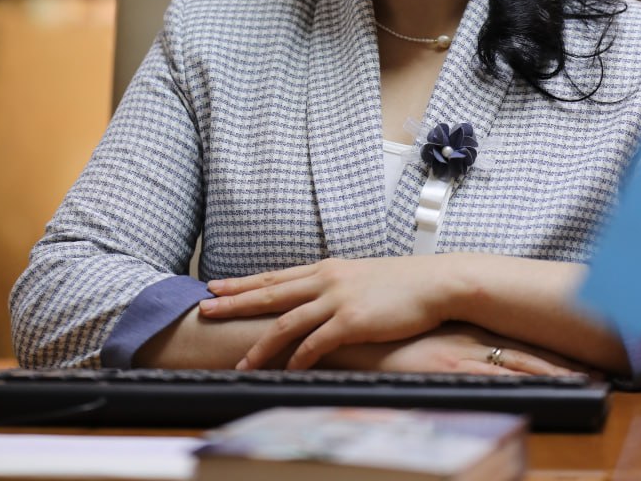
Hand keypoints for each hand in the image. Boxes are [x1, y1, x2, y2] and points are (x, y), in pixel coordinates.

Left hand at [199, 257, 449, 369]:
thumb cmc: (404, 283)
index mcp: (328, 268)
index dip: (245, 282)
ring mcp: (337, 300)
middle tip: (205, 307)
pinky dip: (298, 359)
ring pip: (287, 322)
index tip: (217, 285)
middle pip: (271, 291)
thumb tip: (321, 298)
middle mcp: (326, 280)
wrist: (435, 282)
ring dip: (260, 344)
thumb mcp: (363, 276)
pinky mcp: (352, 321)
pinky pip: (316, 343)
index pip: (276, 275)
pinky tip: (286, 371)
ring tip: (240, 362)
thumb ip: (338, 285)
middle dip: (235, 301)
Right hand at [347, 326, 578, 376]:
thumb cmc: (390, 345)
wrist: (362, 336)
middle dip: (568, 366)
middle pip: (531, 355)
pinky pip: (495, 378)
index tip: (586, 364)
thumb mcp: (426, 347)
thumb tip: (467, 362)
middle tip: (603, 373)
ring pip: (522, 366)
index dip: (556, 356)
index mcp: (472, 337)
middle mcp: (476, 343)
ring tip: (590, 382)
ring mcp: (466, 356)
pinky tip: (542, 390)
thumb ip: (448, 353)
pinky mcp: (452, 368)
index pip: (523, 348)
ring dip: (556, 374)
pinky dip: (522, 385)